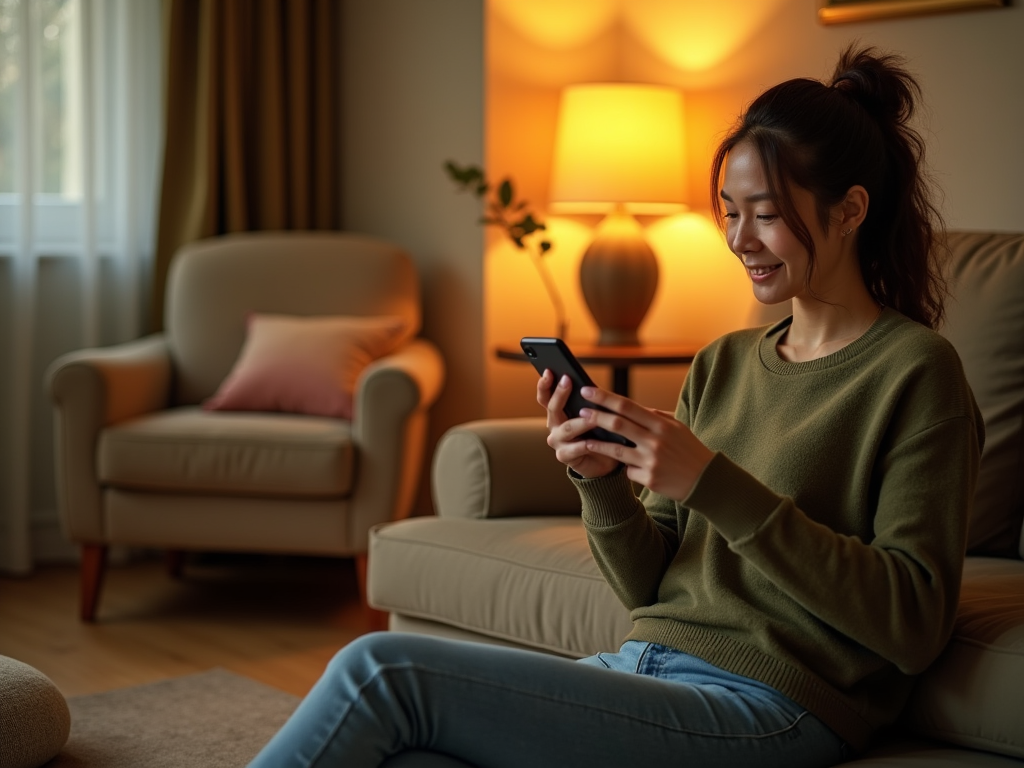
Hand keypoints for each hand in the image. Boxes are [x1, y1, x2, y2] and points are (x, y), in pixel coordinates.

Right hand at [537, 370, 620, 478]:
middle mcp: (554, 426)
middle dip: (560, 393)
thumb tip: (591, 386)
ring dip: (581, 421)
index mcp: (557, 412)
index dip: (544, 384)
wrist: (605, 459)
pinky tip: (594, 442)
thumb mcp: (595, 412)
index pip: (545, 396)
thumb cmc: (600, 432)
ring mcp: (558, 441)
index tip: (549, 371)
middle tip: (567, 380)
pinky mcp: (565, 456)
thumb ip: (590, 400)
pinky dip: (585, 445)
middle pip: (552, 408)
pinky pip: (574, 449)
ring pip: (567, 428)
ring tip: (592, 417)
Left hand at [576, 385, 713, 500]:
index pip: (628, 406)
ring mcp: (651, 461)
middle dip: (595, 417)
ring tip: (584, 440)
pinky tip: (626, 467)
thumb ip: (655, 417)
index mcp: (662, 424)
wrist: (707, 481)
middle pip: (617, 425)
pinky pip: (627, 471)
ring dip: (596, 444)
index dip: (605, 398)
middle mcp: (655, 441)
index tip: (588, 391)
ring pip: (615, 450)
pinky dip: (625, 468)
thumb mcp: (677, 428)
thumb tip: (634, 408)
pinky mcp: (649, 479)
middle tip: (580, 412)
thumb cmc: (689, 450)